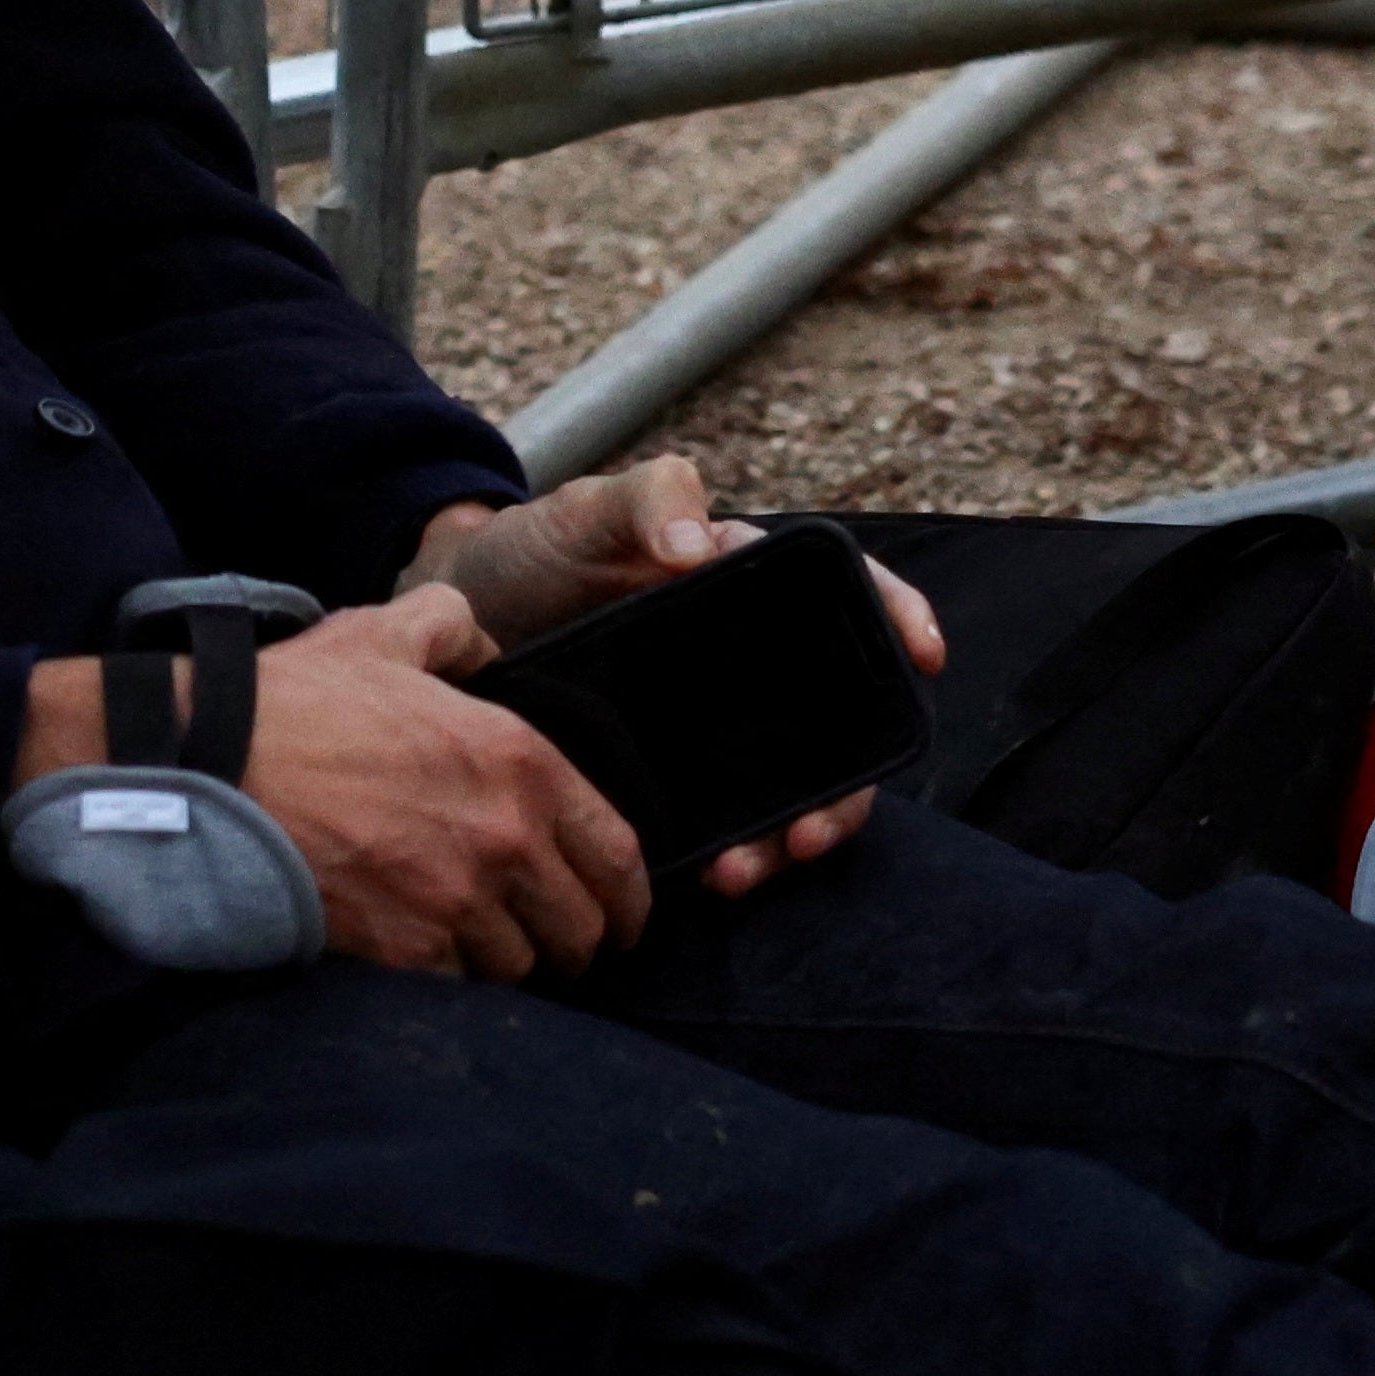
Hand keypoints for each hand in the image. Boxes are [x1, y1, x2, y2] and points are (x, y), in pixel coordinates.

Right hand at [219, 587, 658, 980]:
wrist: (210, 768)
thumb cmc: (294, 703)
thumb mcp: (382, 634)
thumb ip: (453, 628)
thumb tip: (485, 648)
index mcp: (518, 761)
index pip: (617, 854)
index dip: (630, 898)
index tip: (622, 915)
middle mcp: (504, 838)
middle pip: (581, 929)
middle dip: (571, 939)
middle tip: (549, 939)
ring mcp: (456, 902)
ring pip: (521, 968)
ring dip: (506, 962)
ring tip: (478, 945)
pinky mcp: (404, 951)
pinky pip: (458, 988)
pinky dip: (450, 980)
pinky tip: (427, 956)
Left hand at [396, 458, 945, 904]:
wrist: (451, 625)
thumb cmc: (530, 555)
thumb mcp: (583, 510)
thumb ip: (648, 499)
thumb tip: (697, 548)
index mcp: (746, 588)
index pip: (847, 600)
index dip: (897, 618)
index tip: (922, 654)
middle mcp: (749, 667)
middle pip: (835, 728)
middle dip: (844, 789)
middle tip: (807, 834)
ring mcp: (715, 731)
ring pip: (789, 790)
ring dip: (788, 838)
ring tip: (746, 871)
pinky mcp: (672, 783)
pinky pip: (726, 825)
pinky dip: (737, 856)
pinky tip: (713, 876)